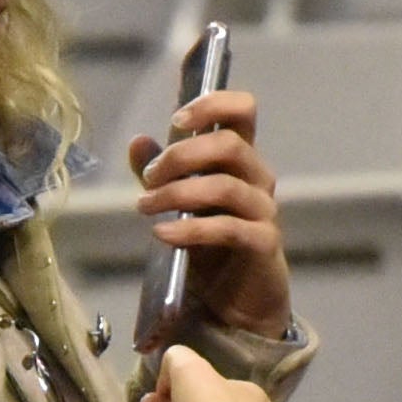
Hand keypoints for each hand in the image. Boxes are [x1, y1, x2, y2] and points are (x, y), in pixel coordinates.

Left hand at [124, 84, 291, 345]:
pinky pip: (229, 228)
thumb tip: (138, 140)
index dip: (213, 104)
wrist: (236, 297)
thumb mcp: (177, 201)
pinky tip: (162, 234)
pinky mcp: (263, 243)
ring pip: (225, 186)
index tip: (177, 119)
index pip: (243, 110)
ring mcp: (264, 209)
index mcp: (240, 157)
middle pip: (230, 144)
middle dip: (181, 155)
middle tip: (148, 178)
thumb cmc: (209, 241)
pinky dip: (190, 230)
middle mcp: (258, 176)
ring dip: (177, 193)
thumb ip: (159, 171)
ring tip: (145, 207)